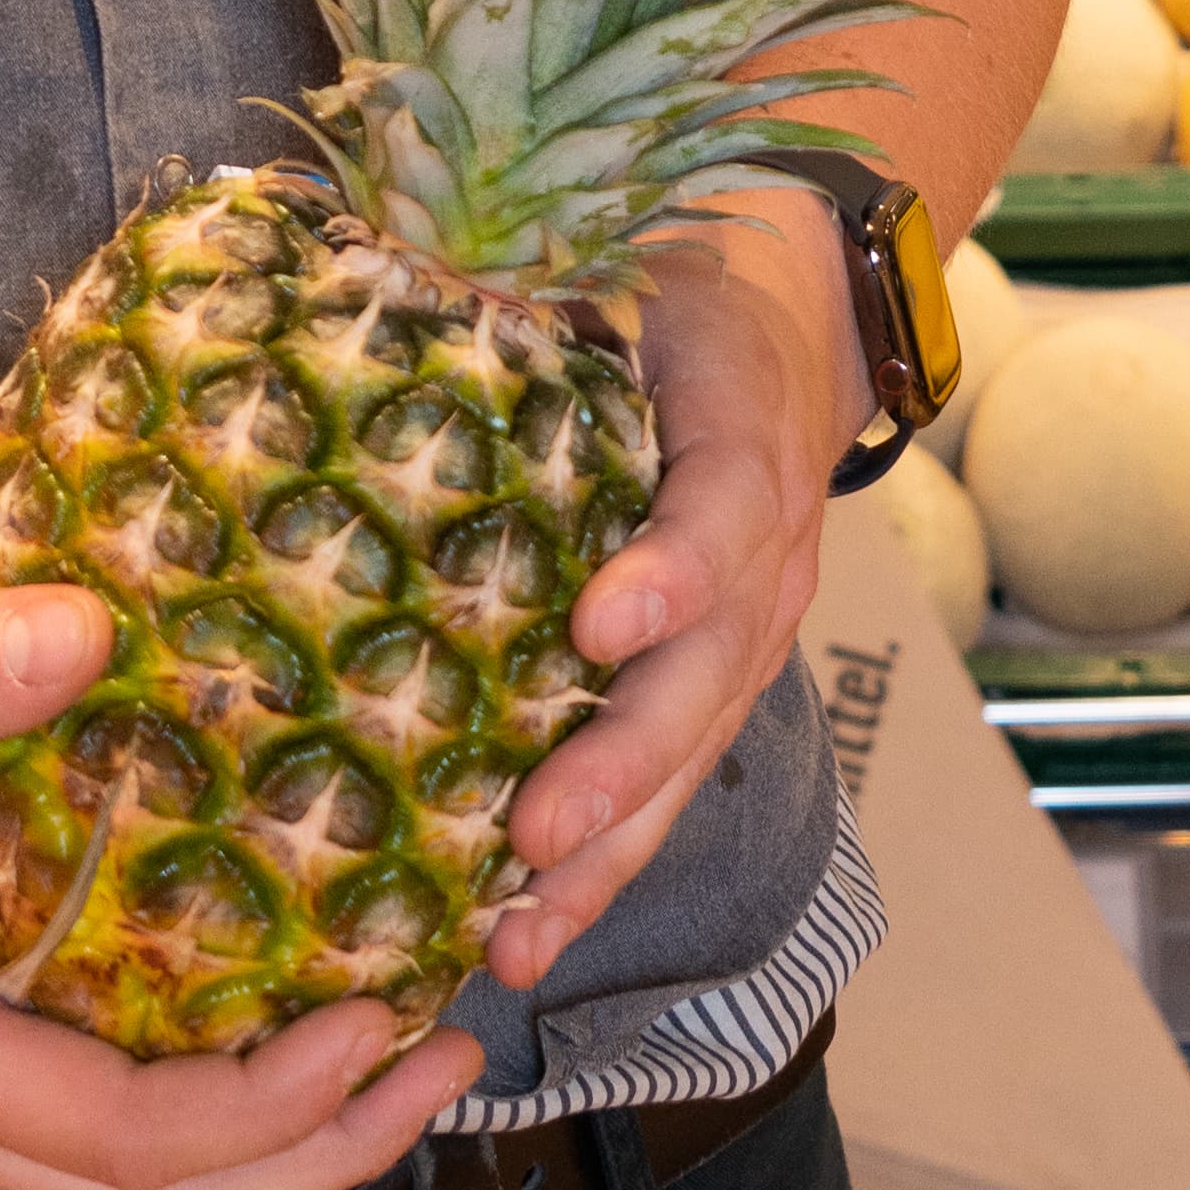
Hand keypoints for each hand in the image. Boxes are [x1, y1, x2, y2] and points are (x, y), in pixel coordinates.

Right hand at [0, 584, 483, 1189]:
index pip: (132, 1137)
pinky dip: (202, 1107)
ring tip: (393, 1055)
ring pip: (132, 1189)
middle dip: (321, 1148)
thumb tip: (91, 626)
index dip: (273, 1096)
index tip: (376, 1008)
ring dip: (274, 1142)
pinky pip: (91, 1133)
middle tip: (445, 1049)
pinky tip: (261, 1018)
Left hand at [480, 187, 853, 1003]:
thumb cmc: (677, 273)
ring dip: (612, 849)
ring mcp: (749, 625)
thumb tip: (391, 275)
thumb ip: (538, 281)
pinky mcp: (716, 673)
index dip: (671, 572)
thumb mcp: (626, 253)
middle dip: (621, 763)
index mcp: (744, 428)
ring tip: (524, 936)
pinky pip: (673, 773)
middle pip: (708, 672)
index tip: (599, 624)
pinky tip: (527, 930)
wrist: (798, 306)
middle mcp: (766, 549)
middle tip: (535, 833)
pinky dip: (608, 856)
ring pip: (693, 750)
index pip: (726, 508)